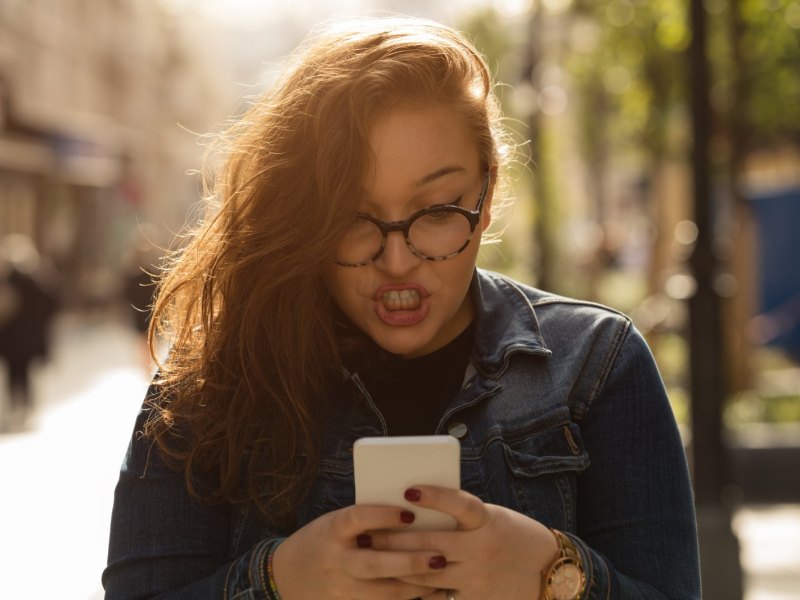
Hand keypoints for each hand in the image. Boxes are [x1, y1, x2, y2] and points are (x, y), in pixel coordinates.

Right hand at [272, 503, 446, 598]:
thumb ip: (364, 521)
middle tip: (439, 556)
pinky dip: (405, 599)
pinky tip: (427, 593)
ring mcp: (340, 588)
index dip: (382, 516)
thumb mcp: (335, 522)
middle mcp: (335, 560)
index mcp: (331, 530)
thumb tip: (411, 513)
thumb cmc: (322, 539)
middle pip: (375, 564)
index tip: (410, 513)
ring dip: (415, 586)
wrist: (287, 576)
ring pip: (383, 592)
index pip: (357, 519)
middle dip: (409, 562)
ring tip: (441, 576)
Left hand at [370, 485, 559, 599]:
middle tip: (368, 534)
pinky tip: (395, 584)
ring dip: (397, 565)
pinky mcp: (475, 599)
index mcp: (487, 521)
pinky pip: (438, 597)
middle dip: (395, 539)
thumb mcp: (492, 517)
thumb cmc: (512, 535)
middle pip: (430, 542)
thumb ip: (460, 517)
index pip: (460, 504)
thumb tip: (416, 511)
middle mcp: (482, 549)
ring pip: (427, 572)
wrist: (548, 571)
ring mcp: (478, 577)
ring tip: (373, 558)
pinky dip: (417, 591)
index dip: (435, 497)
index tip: (409, 490)